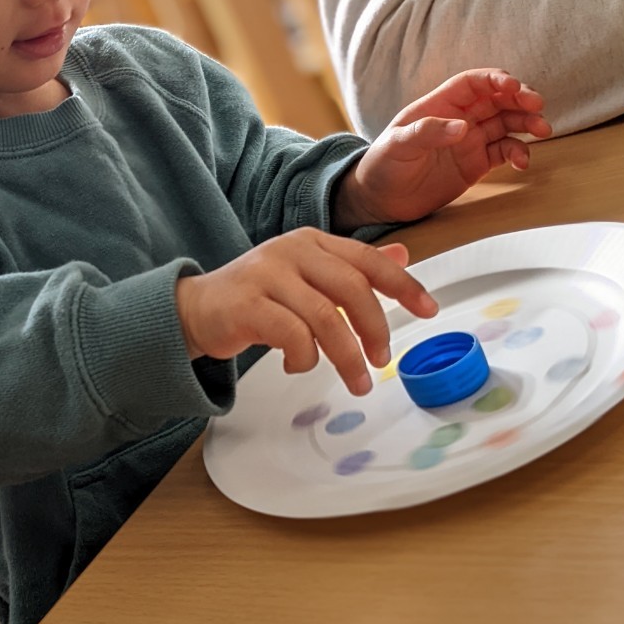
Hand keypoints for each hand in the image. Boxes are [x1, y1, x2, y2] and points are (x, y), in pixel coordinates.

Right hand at [176, 228, 437, 393]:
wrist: (194, 308)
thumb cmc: (256, 298)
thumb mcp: (306, 277)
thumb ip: (350, 269)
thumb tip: (402, 258)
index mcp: (311, 241)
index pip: (367, 259)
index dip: (402, 284)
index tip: (429, 310)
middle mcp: (291, 251)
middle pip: (351, 287)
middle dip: (375, 329)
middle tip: (382, 360)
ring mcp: (267, 275)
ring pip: (325, 317)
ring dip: (346, 356)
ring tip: (356, 381)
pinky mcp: (247, 304)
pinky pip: (292, 335)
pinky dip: (304, 358)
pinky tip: (296, 365)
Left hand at [336, 69, 551, 227]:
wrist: (380, 200)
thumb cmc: (382, 166)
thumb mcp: (397, 146)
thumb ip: (427, 133)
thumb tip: (462, 127)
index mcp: (439, 105)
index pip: (473, 83)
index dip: (495, 79)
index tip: (514, 86)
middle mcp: (459, 118)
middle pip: (497, 99)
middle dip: (520, 98)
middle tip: (537, 105)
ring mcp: (470, 141)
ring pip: (507, 123)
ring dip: (527, 123)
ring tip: (543, 130)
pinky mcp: (476, 164)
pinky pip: (504, 152)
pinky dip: (518, 152)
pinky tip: (522, 162)